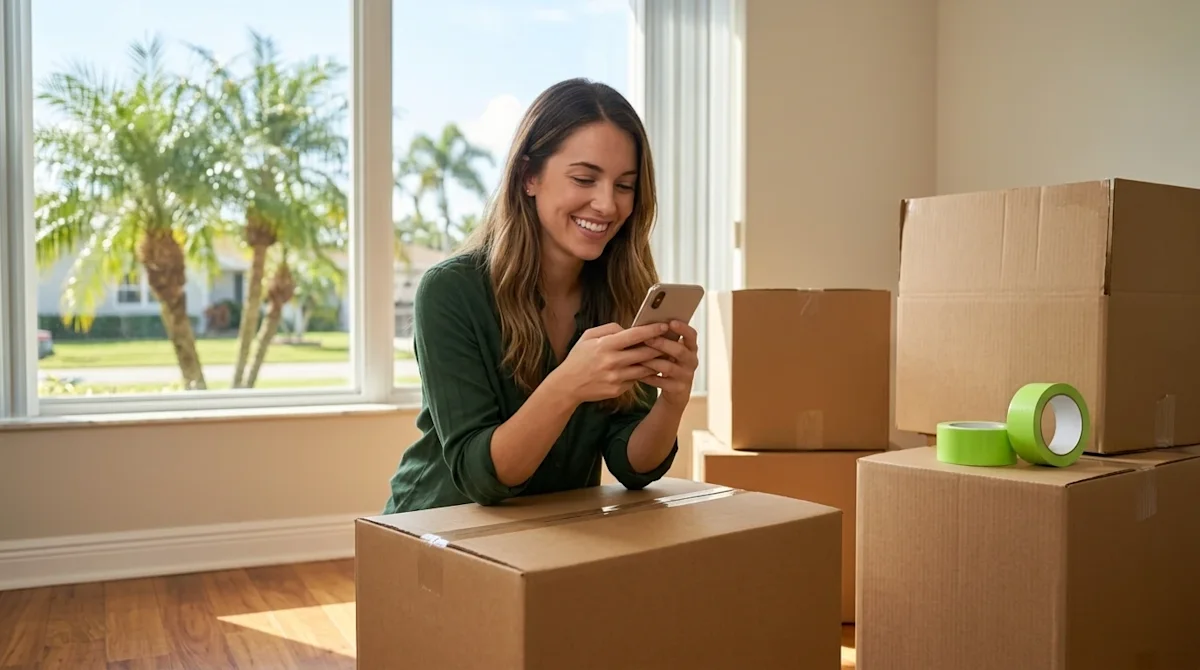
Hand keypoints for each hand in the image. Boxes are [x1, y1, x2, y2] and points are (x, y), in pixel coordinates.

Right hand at [550, 322, 668, 403]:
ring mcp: (616, 378)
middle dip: (660, 346)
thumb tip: (629, 328)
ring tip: (663, 354)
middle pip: (645, 352)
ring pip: (645, 368)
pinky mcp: (618, 390)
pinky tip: (647, 368)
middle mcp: (612, 362)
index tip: (664, 325)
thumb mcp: (588, 337)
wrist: (567, 385)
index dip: (652, 330)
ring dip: (655, 361)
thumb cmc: (578, 358)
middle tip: (670, 341)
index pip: (634, 335)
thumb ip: (609, 329)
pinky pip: (636, 379)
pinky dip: (643, 373)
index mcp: (605, 345)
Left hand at [639, 320, 697, 407]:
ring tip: (638, 356)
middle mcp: (691, 361)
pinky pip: (661, 382)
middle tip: (647, 339)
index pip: (691, 335)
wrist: (675, 392)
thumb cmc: (669, 364)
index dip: (683, 328)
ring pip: (668, 367)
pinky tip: (638, 373)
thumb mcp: (671, 351)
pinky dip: (648, 377)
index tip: (671, 322)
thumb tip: (647, 324)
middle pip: (679, 351)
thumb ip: (665, 339)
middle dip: (662, 344)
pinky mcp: (678, 389)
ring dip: (652, 361)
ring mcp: (686, 376)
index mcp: (690, 348)